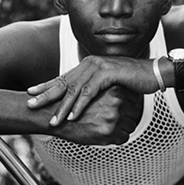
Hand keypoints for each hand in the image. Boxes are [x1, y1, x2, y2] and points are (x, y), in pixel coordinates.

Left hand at [27, 55, 157, 125]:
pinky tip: (72, 117)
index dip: (46, 85)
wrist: (153, 73)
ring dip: (62, 107)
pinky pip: (89, 92)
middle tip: (30, 104)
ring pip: (74, 89)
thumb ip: (94, 88)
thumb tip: (82, 99)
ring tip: (52, 121)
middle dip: (45, 94)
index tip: (30, 93)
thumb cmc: (132, 80)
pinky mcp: (107, 73)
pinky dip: (79, 106)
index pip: (63, 77)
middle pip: (63, 82)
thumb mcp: (109, 84)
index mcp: (87, 65)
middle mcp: (89, 64)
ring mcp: (98, 67)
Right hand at [52, 86, 142, 144]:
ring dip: (122, 128)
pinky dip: (117, 139)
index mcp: (114, 89)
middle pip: (135, 112)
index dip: (128, 106)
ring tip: (109, 127)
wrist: (53, 115)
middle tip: (116, 120)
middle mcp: (117, 101)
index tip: (123, 109)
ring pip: (131, 125)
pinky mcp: (109, 131)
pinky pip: (124, 138)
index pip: (135, 99)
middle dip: (127, 117)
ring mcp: (114, 116)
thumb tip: (125, 97)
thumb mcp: (93, 90)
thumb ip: (109, 92)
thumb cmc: (72, 104)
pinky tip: (105, 134)